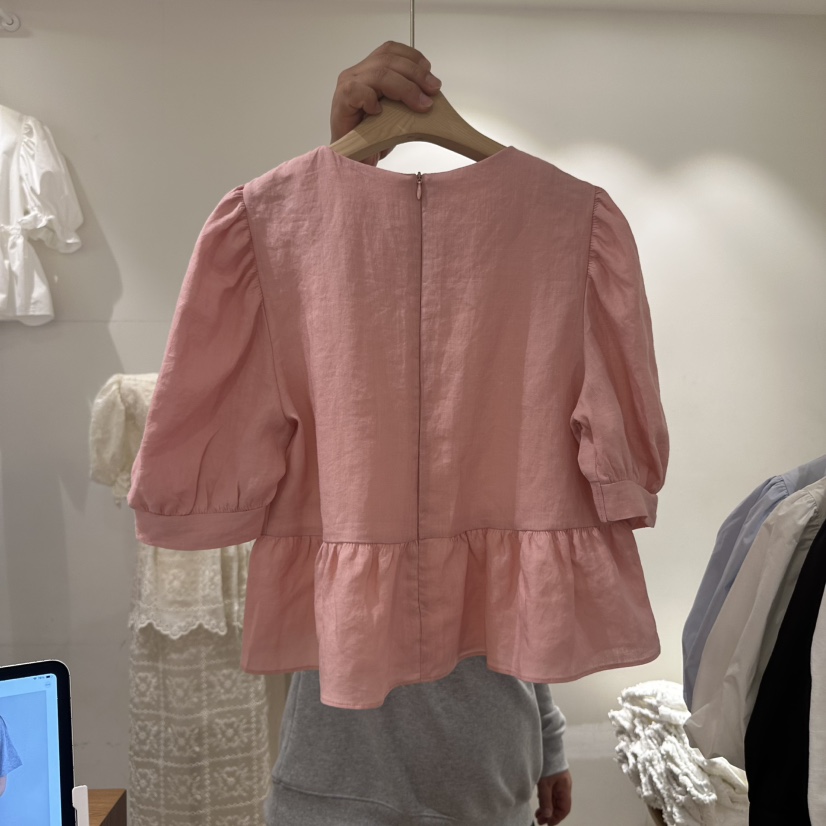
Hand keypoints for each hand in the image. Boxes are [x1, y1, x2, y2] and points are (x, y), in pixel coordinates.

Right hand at [330, 40, 442, 162]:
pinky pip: (358, 91)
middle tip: (433, 91)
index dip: (414, 59)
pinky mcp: (341, 100)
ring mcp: (348, 84)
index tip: (431, 77)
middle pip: (389, 60)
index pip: (391, 50)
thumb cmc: (373, 137)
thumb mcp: (397, 112)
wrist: (354, 158)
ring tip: (420, 105)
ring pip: (379, 74)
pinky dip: (372, 99)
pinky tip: (380, 112)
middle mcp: (358, 72)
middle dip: (416, 75)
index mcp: (370, 70)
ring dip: (405, 88)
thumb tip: (432, 91)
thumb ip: (408, 97)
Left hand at [535, 769, 572, 824]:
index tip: (547, 824)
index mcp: (565, 789)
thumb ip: (546, 800)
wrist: (548, 745)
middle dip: (550, 814)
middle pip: (559, 805)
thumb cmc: (548, 764)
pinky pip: (551, 792)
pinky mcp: (553, 777)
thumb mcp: (545, 784)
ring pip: (554, 799)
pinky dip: (546, 799)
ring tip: (538, 814)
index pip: (564, 809)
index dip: (557, 818)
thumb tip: (548, 816)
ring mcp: (559, 782)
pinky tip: (539, 801)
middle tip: (540, 820)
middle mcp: (564, 787)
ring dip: (547, 807)